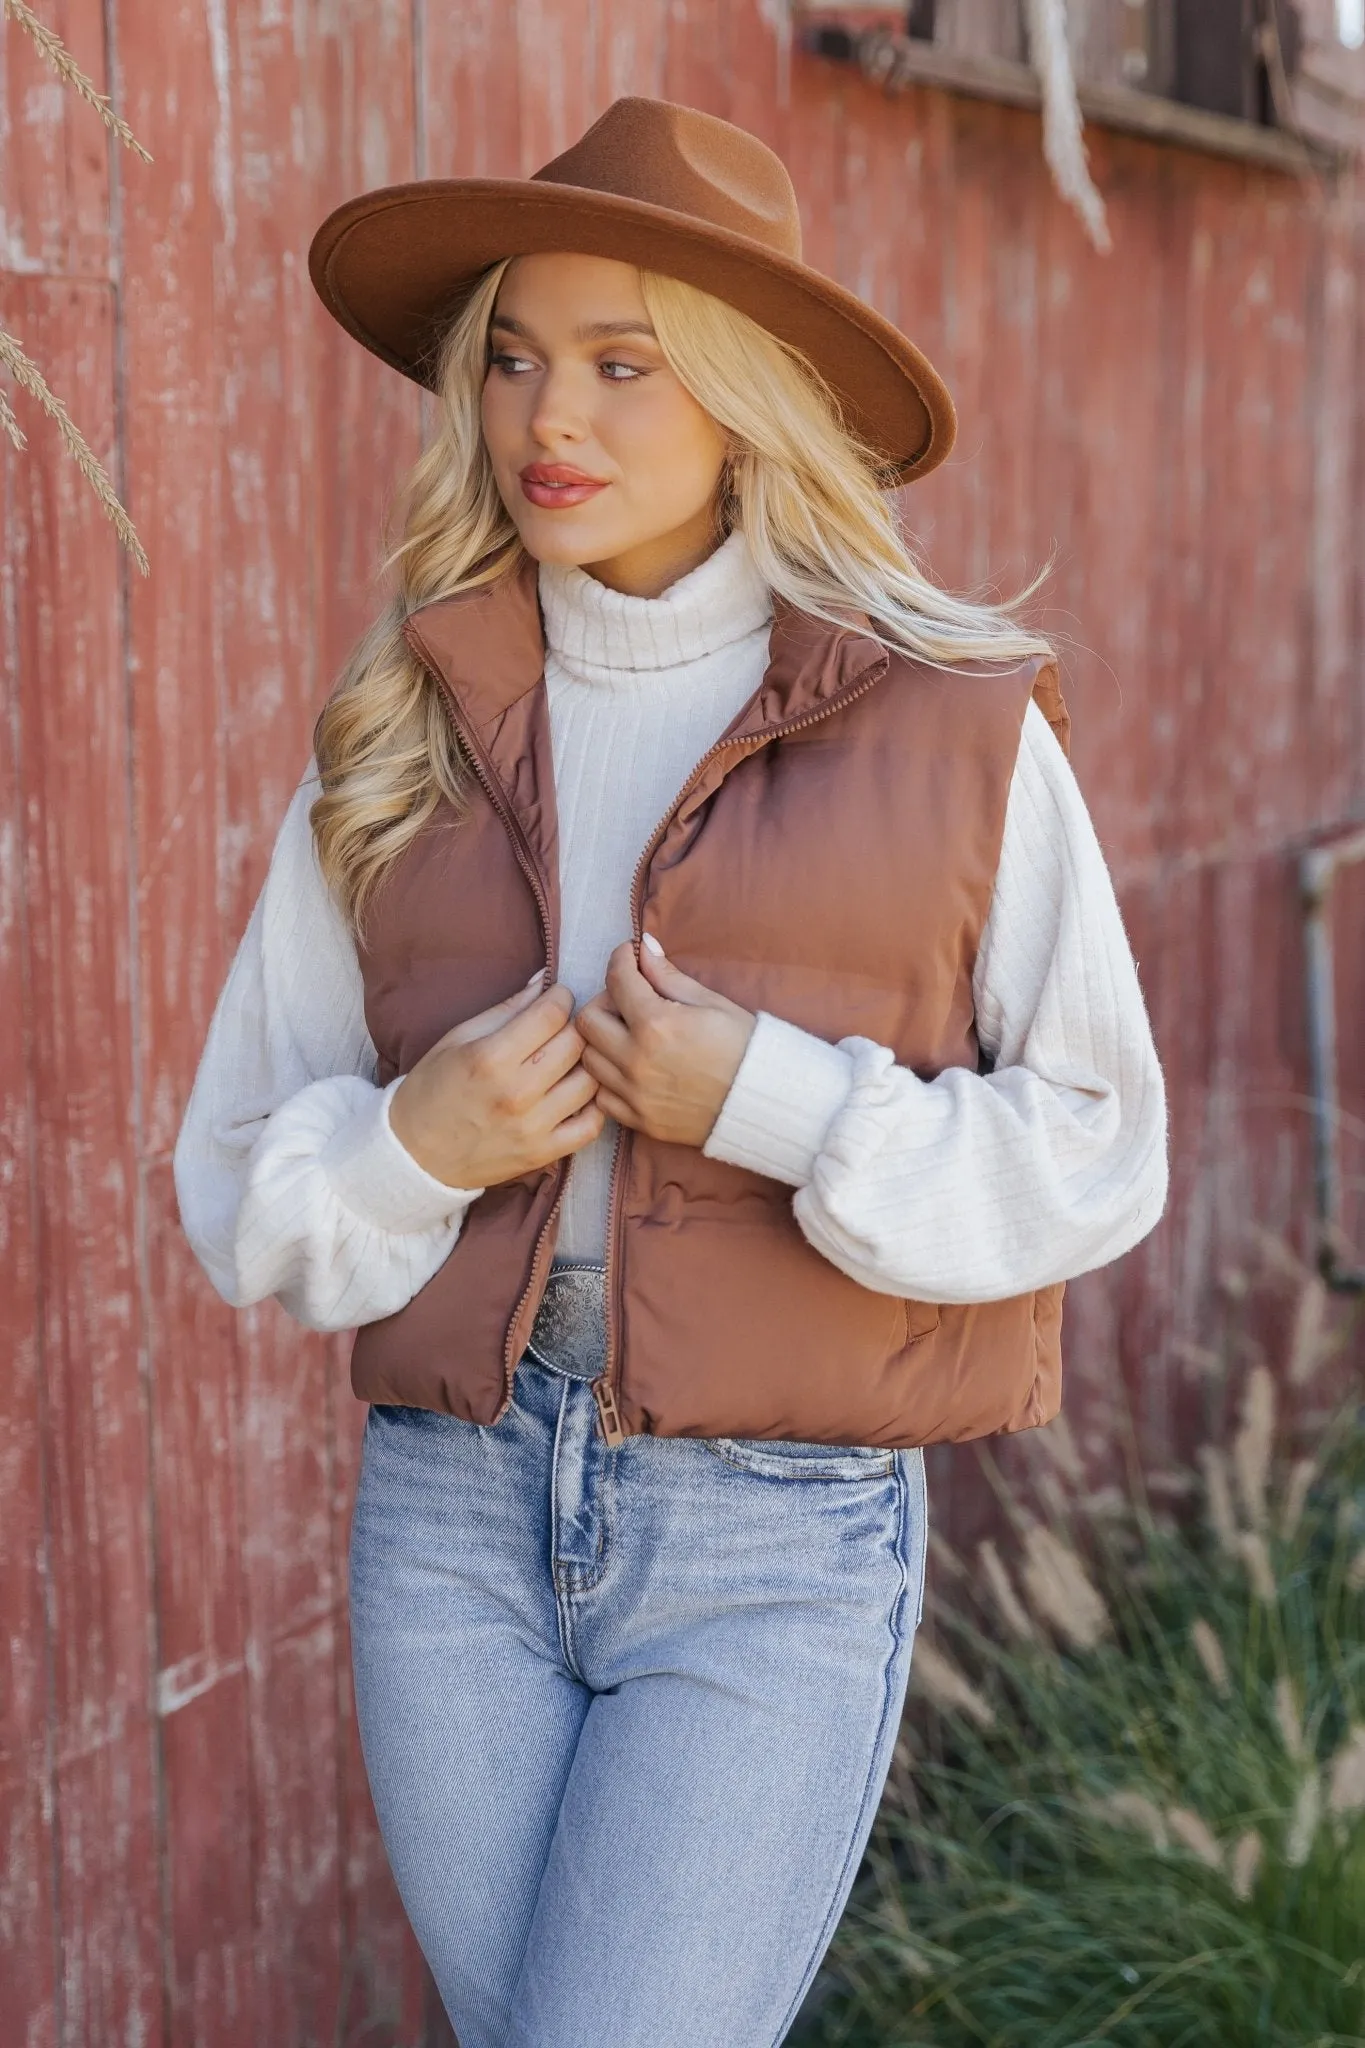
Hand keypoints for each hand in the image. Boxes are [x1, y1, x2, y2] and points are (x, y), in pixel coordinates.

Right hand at [389, 974, 604, 1188]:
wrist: (414, 1155)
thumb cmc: (432, 1090)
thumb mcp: (457, 1039)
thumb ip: (505, 1010)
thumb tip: (542, 981)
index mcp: (490, 1058)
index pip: (552, 1014)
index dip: (560, 997)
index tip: (557, 997)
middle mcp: (516, 1092)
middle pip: (576, 1043)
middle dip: (576, 1025)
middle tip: (566, 1025)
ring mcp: (532, 1127)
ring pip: (590, 1081)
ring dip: (588, 1063)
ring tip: (573, 1059)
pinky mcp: (542, 1154)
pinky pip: (591, 1126)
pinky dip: (594, 1106)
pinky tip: (578, 1094)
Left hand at [577, 936, 754, 1148]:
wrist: (764, 1102)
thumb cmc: (744, 1047)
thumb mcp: (711, 1003)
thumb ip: (668, 976)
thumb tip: (643, 947)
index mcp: (656, 1024)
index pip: (617, 979)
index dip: (621, 959)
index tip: (629, 956)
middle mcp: (636, 1060)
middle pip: (588, 1020)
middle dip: (605, 1001)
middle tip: (628, 1000)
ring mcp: (635, 1094)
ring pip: (589, 1059)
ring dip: (602, 1041)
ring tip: (628, 1036)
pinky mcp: (639, 1120)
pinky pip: (602, 1096)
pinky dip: (609, 1080)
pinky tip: (632, 1069)